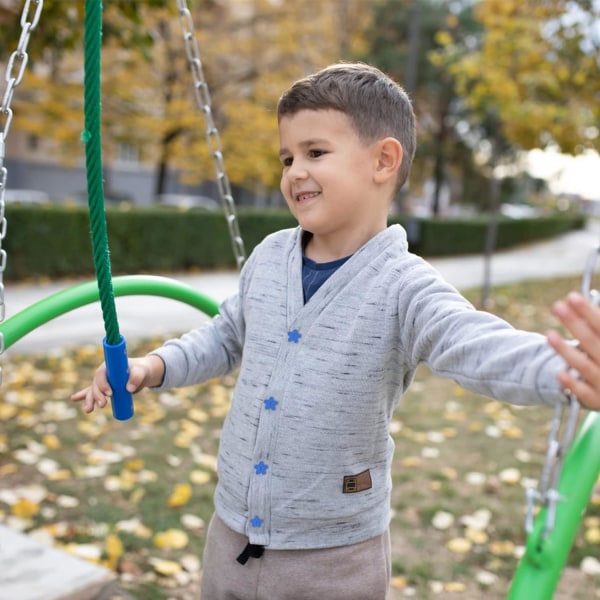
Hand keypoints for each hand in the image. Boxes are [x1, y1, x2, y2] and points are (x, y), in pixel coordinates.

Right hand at [71, 355, 164, 413]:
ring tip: (88, 410)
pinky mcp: (104, 389)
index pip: (101, 373)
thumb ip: (137, 378)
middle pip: (96, 384)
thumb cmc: (140, 370)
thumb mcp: (141, 372)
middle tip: (103, 405)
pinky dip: (83, 396)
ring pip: (92, 390)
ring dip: (89, 400)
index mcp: (110, 365)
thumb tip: (129, 389)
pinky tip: (74, 398)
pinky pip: (91, 392)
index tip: (109, 393)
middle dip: (97, 395)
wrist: (142, 373)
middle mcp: (103, 373)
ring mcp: (102, 381)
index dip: (103, 383)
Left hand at [547, 292, 599, 409]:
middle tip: (557, 307)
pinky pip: (583, 392)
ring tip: (549, 335)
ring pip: (585, 365)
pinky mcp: (597, 400)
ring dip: (567, 351)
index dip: (588, 312)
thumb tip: (575, 300)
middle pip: (593, 342)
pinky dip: (572, 384)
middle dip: (575, 324)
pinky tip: (559, 373)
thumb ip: (595, 326)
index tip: (572, 296)